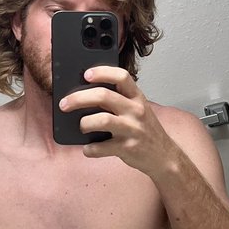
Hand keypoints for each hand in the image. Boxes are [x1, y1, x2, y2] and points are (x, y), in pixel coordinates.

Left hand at [59, 67, 176, 176]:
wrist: (163, 155)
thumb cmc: (144, 130)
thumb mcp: (137, 109)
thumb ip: (118, 100)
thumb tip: (84, 93)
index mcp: (137, 97)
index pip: (121, 76)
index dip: (102, 72)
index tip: (86, 74)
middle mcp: (136, 111)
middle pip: (104, 96)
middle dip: (79, 98)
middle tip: (64, 104)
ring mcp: (132, 130)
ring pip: (102, 120)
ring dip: (84, 123)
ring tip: (81, 126)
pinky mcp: (127, 148)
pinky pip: (102, 147)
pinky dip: (90, 149)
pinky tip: (88, 148)